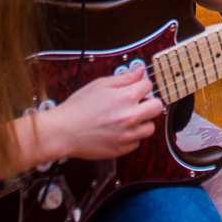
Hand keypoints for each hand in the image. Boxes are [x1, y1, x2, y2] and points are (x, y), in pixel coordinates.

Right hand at [45, 66, 162, 160]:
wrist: (63, 132)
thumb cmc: (77, 108)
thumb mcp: (100, 85)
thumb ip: (123, 78)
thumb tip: (139, 71)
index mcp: (126, 97)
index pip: (149, 85)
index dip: (142, 85)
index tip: (136, 88)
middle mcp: (130, 117)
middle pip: (157, 107)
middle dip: (149, 103)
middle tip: (138, 104)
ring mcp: (127, 135)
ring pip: (150, 128)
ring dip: (142, 122)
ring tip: (127, 119)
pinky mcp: (122, 150)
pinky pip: (137, 143)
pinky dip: (131, 137)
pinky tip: (119, 131)